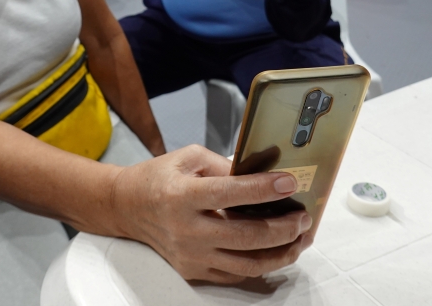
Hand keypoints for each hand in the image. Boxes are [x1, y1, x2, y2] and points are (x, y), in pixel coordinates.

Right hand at [111, 145, 313, 282]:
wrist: (127, 207)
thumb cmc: (159, 177)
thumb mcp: (189, 158)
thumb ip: (225, 166)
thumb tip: (263, 174)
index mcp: (181, 196)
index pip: (229, 194)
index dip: (263, 189)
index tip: (289, 183)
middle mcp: (185, 230)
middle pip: (245, 236)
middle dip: (283, 228)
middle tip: (303, 217)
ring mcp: (190, 255)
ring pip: (247, 263)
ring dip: (281, 253)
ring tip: (300, 238)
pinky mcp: (193, 271)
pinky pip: (236, 274)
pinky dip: (261, 264)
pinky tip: (277, 251)